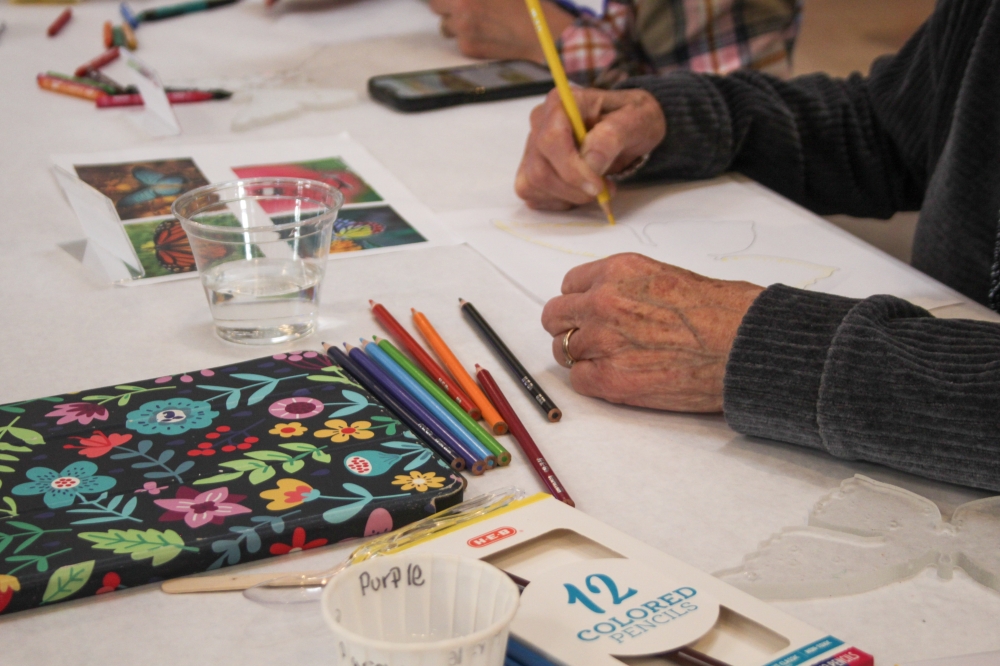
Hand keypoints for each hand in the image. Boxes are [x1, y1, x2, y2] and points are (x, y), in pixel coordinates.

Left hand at [429, 0, 572, 61]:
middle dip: (446, 5)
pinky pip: (457, 41)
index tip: (448, 2)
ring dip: (455, 22)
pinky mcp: (467, 46)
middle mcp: (462, 3)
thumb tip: (459, 0)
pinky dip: (467, 38)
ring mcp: (462, 26)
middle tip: (462, 7)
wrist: (539, 33)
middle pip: (435, 3)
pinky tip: (486, 35)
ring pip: (444, 24)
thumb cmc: (523, 5)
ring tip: (478, 22)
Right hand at [516, 87, 665, 209]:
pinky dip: (560, 200)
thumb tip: (590, 161)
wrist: (626, 129)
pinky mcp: (530, 169)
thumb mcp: (637, 120)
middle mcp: (540, 122)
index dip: (572, 169)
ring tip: (596, 187)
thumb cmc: (630, 120)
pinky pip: (535, 195)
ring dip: (569, 196)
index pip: (552, 139)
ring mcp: (532, 147)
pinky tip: (580, 190)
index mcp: (562, 102)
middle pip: (540, 169)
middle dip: (574, 188)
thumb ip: (613, 136)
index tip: (597, 185)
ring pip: (535, 185)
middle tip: (603, 189)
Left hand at [541, 254, 763, 411]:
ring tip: (613, 361)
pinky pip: (578, 380)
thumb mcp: (667, 276)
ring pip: (563, 350)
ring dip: (582, 356)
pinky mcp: (610, 379)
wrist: (744, 345)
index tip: (589, 313)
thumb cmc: (723, 311)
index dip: (580, 302)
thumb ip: (630, 287)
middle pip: (555, 316)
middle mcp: (602, 302)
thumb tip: (617, 302)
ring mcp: (602, 341)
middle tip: (591, 339)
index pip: (570, 285)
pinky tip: (618, 378)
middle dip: (569, 327)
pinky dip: (593, 382)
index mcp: (617, 271)